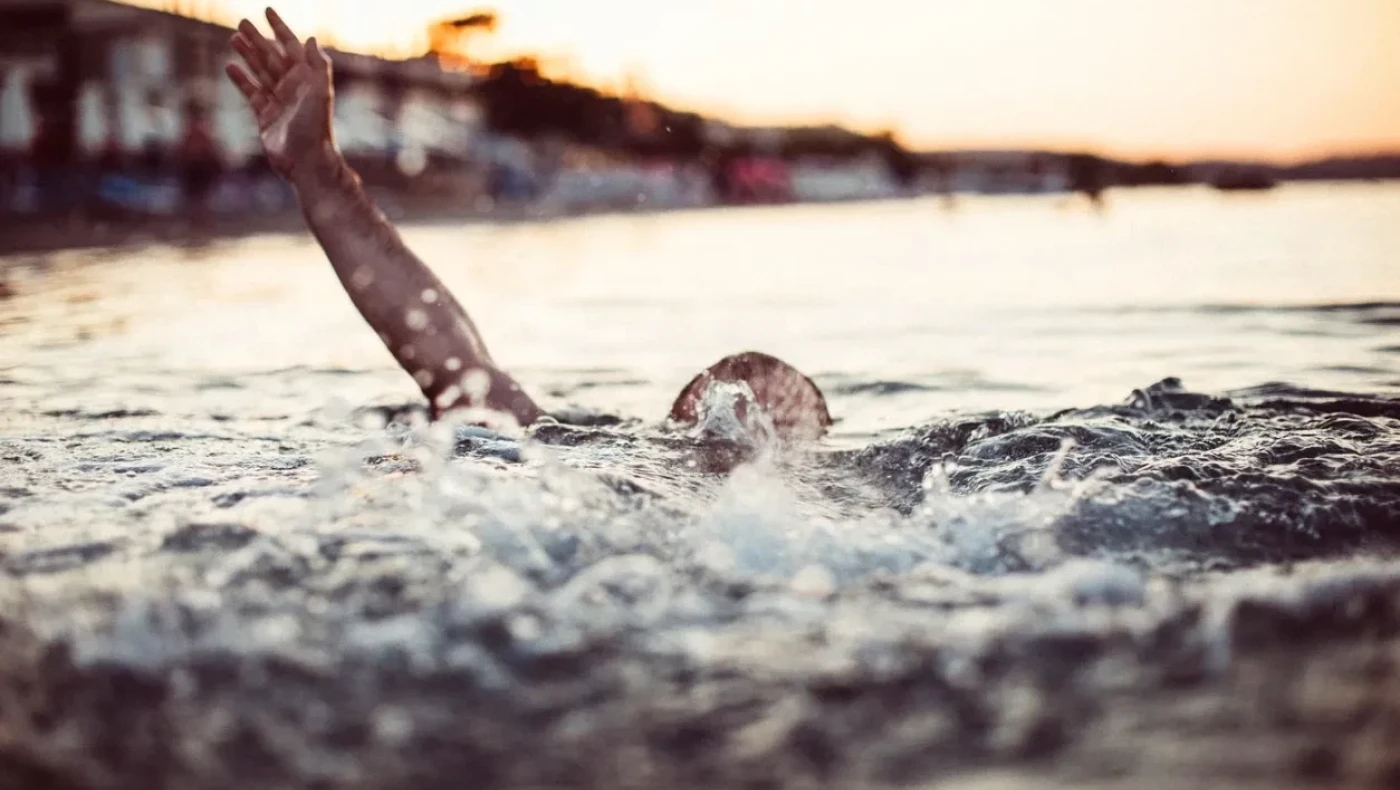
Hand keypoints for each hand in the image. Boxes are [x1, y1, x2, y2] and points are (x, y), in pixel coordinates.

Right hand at [226, 8, 334, 180]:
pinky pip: (252, 93)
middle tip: (241, 21)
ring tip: (234, 38)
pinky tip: (230, 66)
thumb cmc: (315, 128)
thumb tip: (310, 37)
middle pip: (271, 56)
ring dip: (248, 54)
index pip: (290, 46)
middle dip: (258, 38)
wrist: (306, 162)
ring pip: (260, 72)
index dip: (280, 28)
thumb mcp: (319, 92)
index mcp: (306, 79)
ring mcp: (279, 102)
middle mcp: (293, 88)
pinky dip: (241, 79)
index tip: (267, 10)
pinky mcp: (266, 117)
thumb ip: (316, 64)